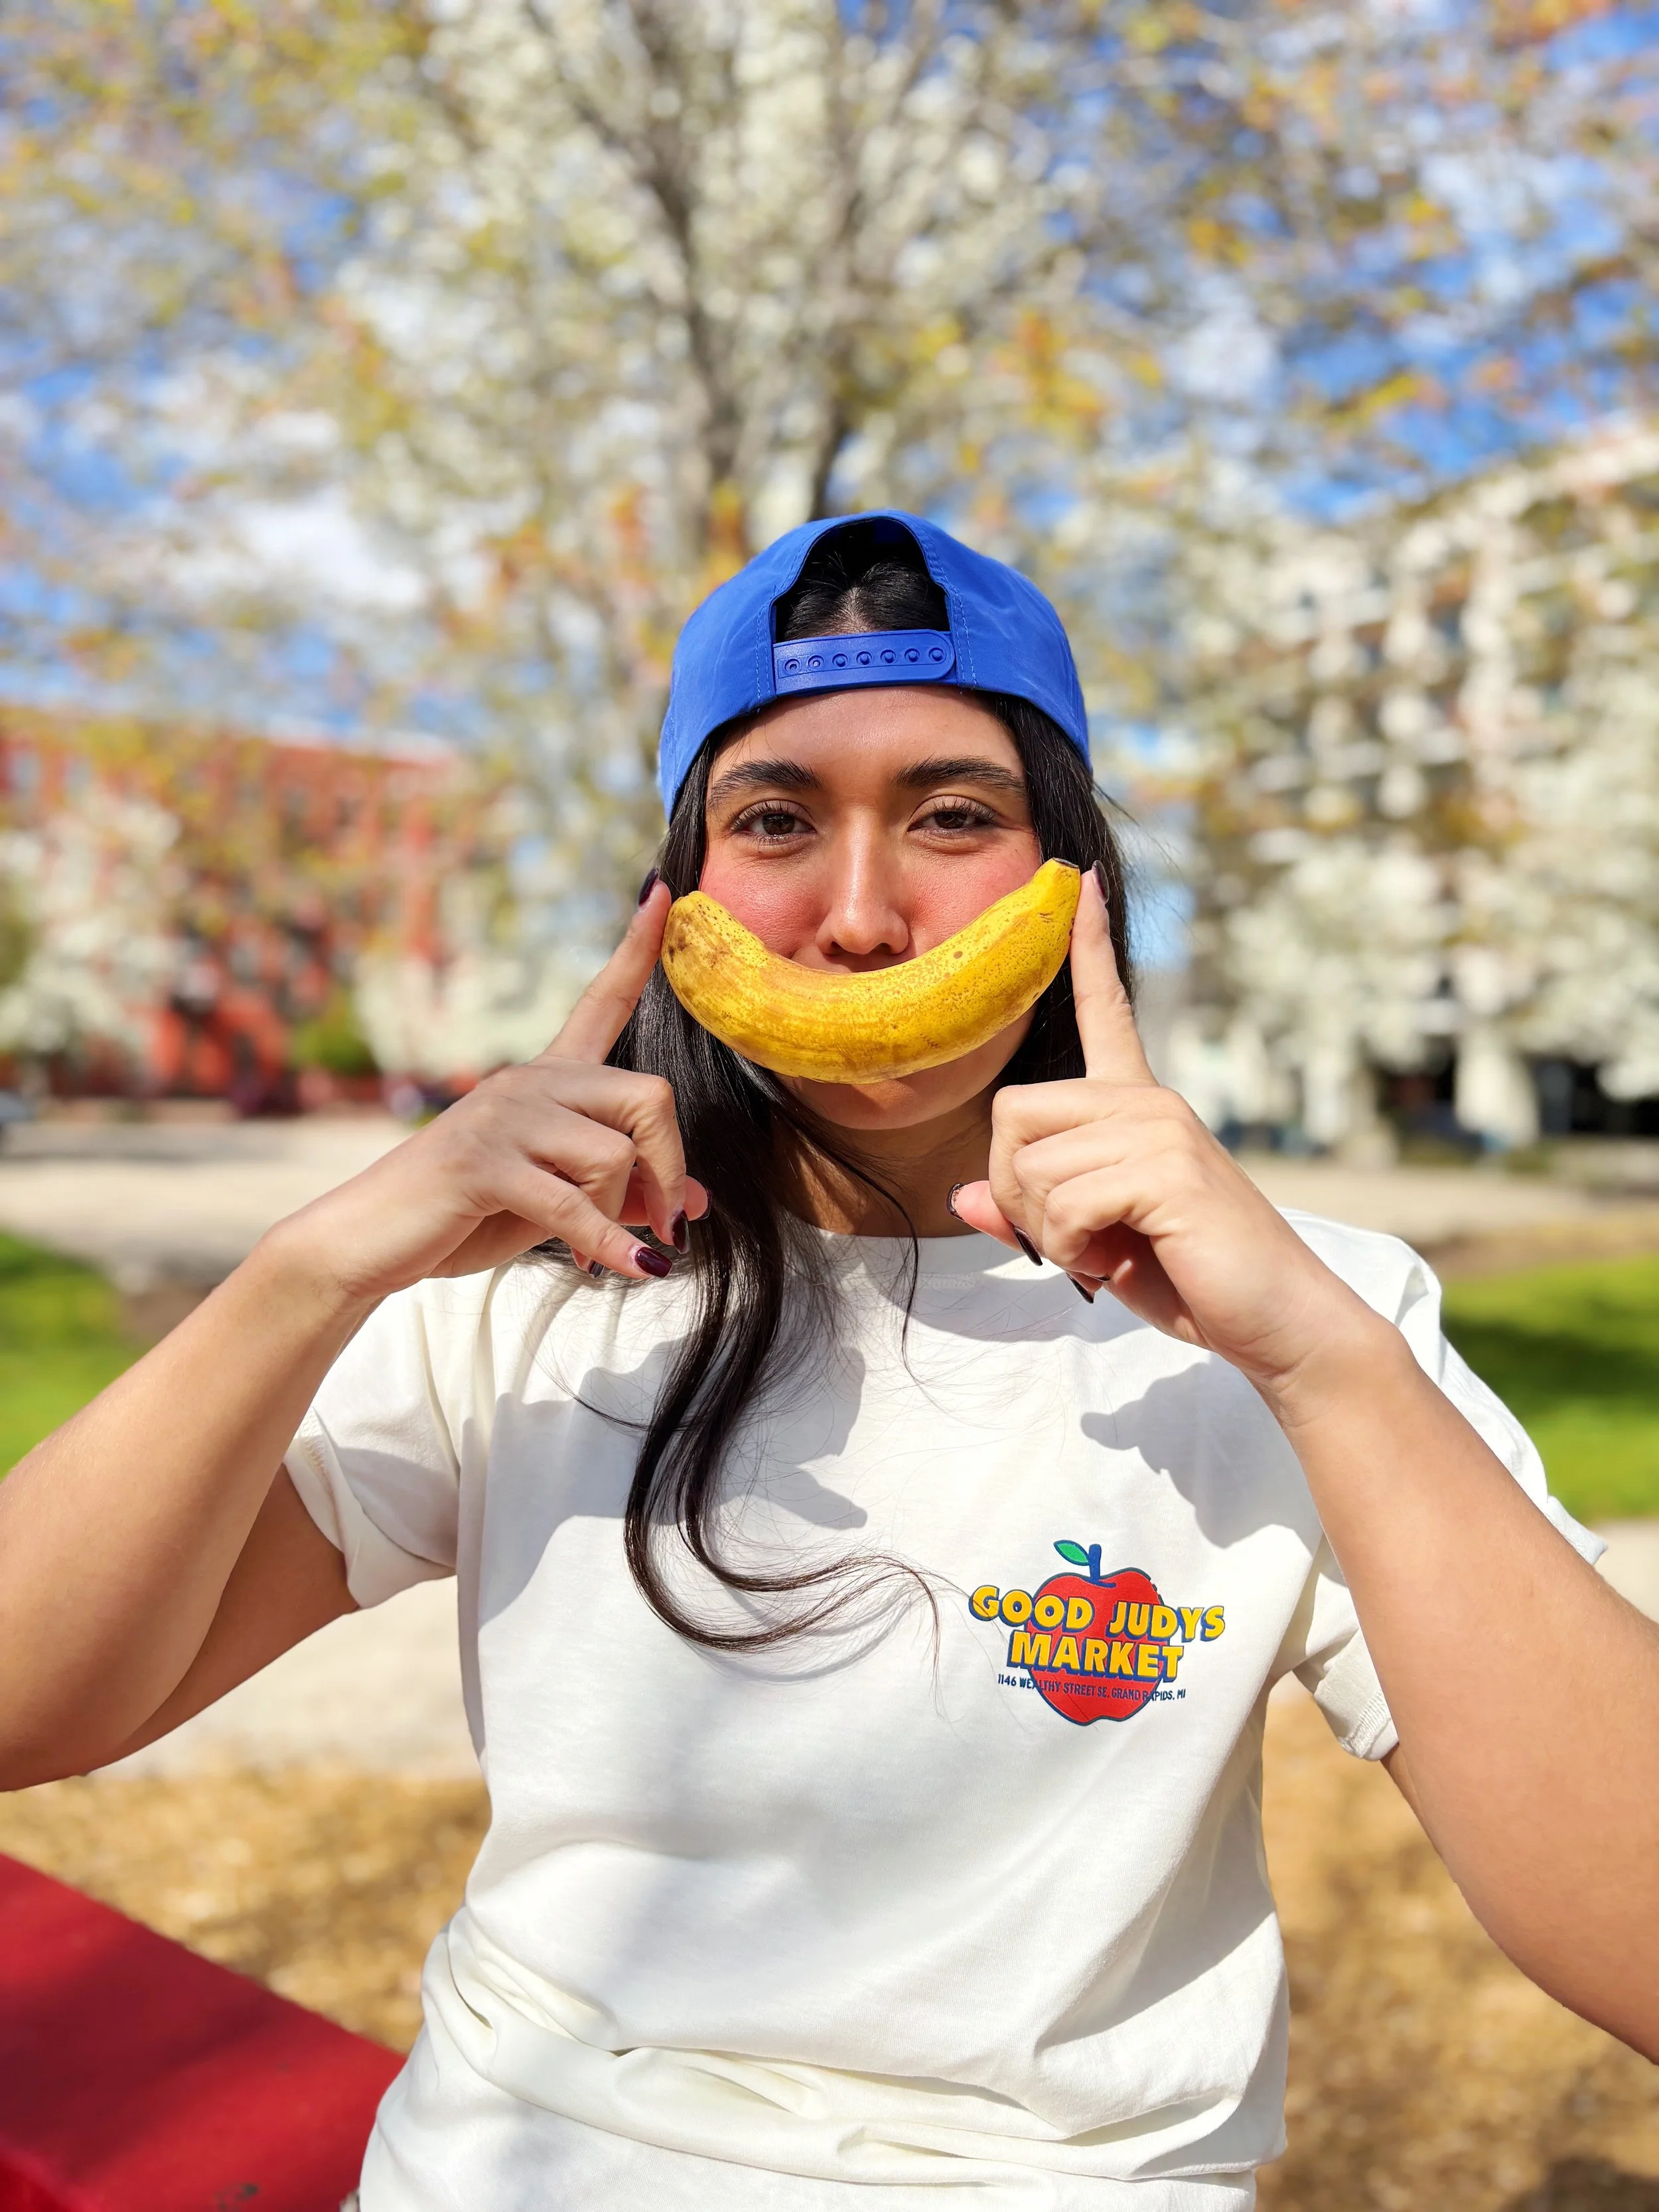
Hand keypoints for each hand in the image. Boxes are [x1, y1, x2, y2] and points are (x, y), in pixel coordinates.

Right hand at [269, 881, 707, 1305]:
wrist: (372, 1241)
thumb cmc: (468, 1214)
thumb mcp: (559, 1200)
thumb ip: (622, 1192)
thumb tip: (695, 1206)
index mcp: (547, 1079)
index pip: (601, 1000)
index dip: (636, 949)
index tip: (665, 891)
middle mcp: (529, 1082)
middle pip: (647, 1096)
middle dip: (668, 1166)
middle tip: (664, 1223)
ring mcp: (503, 1118)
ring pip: (614, 1154)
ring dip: (623, 1215)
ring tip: (602, 1250)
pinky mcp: (482, 1163)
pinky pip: (573, 1204)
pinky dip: (607, 1245)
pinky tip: (622, 1271)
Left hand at [948, 870, 1377, 1400]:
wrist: (1280, 1324)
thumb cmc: (1194, 1280)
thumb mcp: (1096, 1244)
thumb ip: (1031, 1215)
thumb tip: (960, 1198)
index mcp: (1138, 1107)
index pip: (1106, 1010)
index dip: (1086, 948)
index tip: (1074, 880)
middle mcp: (1147, 1102)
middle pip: (1012, 1113)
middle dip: (1016, 1191)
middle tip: (1070, 1238)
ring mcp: (1159, 1128)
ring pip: (1030, 1166)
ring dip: (1049, 1233)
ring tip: (1108, 1252)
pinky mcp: (1166, 1166)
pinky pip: (1063, 1201)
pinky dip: (1072, 1249)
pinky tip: (1116, 1261)